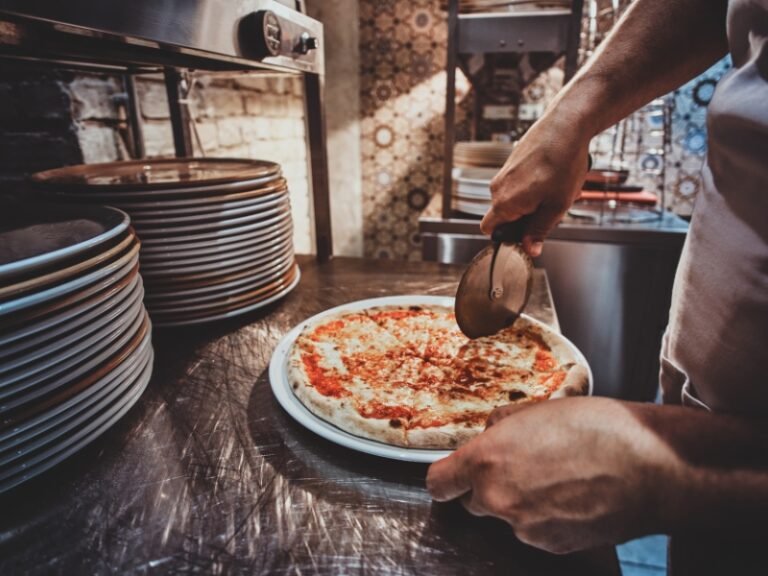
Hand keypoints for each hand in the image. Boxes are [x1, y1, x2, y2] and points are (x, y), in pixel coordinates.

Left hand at [426, 397, 679, 553]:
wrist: (650, 466)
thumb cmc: (596, 428)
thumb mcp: (538, 409)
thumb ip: (502, 426)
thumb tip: (490, 433)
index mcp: (486, 461)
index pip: (438, 484)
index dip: (446, 478)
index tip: (453, 474)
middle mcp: (498, 499)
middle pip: (474, 501)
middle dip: (489, 486)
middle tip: (523, 465)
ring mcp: (525, 528)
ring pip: (508, 516)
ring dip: (520, 502)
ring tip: (558, 477)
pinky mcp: (551, 545)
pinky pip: (535, 530)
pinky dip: (546, 517)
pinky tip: (572, 496)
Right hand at [480, 116, 590, 256]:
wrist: (565, 126)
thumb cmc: (562, 163)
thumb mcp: (557, 206)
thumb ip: (540, 230)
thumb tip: (530, 249)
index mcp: (504, 203)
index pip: (490, 230)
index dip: (508, 236)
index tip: (528, 234)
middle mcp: (498, 188)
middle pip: (505, 216)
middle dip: (527, 217)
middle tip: (552, 208)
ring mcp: (504, 173)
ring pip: (515, 199)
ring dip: (534, 201)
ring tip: (556, 189)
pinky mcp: (512, 162)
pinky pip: (519, 183)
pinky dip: (534, 185)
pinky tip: (554, 176)